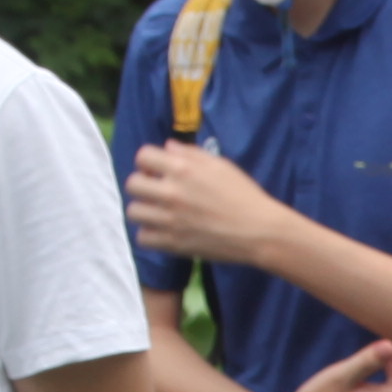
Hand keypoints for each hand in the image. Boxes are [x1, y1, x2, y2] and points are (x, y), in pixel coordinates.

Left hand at [123, 141, 292, 268]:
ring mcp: (170, 220)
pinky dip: (150, 234)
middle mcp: (172, 193)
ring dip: (144, 209)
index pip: (143, 156)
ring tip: (158, 212)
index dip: (148, 162)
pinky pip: (142, 237)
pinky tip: (163, 230)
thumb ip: (191, 154)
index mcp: (184, 169)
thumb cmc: (244, 195)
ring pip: (133, 211)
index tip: (157, 170)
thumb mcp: (221, 165)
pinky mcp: (173, 243)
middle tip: (156, 191)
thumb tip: (167, 147)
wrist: (259, 231)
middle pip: (132, 184)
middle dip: (143, 184)